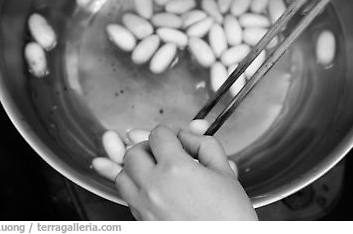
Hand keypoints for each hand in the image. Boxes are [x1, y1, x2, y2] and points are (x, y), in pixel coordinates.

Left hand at [114, 125, 257, 220]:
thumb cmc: (229, 217)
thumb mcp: (224, 171)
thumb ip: (204, 144)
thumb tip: (188, 135)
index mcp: (176, 168)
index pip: (158, 134)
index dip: (168, 131)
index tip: (175, 137)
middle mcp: (154, 186)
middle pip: (134, 152)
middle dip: (148, 146)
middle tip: (163, 151)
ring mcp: (144, 205)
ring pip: (123, 174)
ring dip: (136, 166)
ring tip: (154, 168)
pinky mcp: (142, 220)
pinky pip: (126, 196)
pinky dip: (134, 186)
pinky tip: (151, 187)